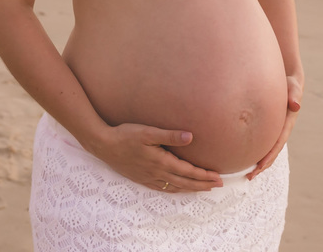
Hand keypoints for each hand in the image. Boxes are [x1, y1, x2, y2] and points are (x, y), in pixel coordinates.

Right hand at [92, 123, 223, 191]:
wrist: (104, 145)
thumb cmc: (126, 135)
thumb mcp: (148, 132)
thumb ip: (170, 136)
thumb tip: (190, 137)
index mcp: (161, 162)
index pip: (188, 171)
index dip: (204, 175)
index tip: (218, 177)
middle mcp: (157, 173)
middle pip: (185, 182)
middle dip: (203, 184)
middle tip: (218, 185)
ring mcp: (149, 177)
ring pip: (175, 187)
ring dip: (191, 188)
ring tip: (204, 189)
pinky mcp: (142, 178)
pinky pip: (163, 188)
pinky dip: (175, 190)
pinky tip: (178, 189)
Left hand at [248, 75, 301, 180]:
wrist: (289, 82)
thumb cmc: (291, 85)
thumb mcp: (294, 88)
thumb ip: (295, 95)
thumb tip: (295, 105)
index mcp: (287, 124)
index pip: (277, 143)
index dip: (269, 156)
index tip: (259, 166)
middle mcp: (280, 130)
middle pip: (271, 152)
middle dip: (262, 165)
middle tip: (249, 177)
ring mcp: (274, 130)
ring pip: (266, 149)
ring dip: (258, 162)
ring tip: (246, 173)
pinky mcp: (268, 127)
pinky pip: (261, 142)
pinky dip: (254, 151)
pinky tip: (243, 156)